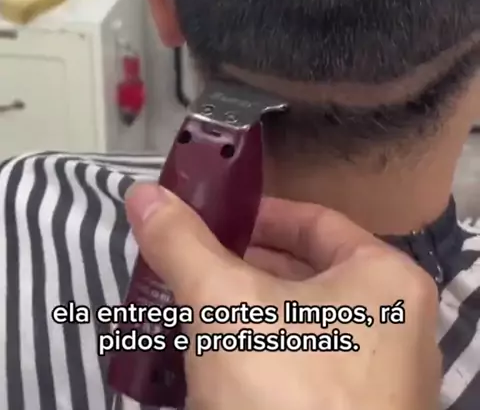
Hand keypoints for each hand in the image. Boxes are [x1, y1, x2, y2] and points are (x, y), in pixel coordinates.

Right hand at [126, 185, 441, 409]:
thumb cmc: (282, 384)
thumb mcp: (224, 303)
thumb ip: (183, 244)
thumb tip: (143, 194)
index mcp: (386, 279)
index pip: (315, 221)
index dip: (257, 215)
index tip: (210, 216)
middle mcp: (397, 326)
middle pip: (307, 273)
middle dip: (244, 267)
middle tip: (192, 259)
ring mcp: (380, 380)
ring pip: (303, 325)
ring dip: (249, 313)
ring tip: (194, 305)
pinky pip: (307, 368)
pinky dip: (265, 357)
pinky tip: (217, 363)